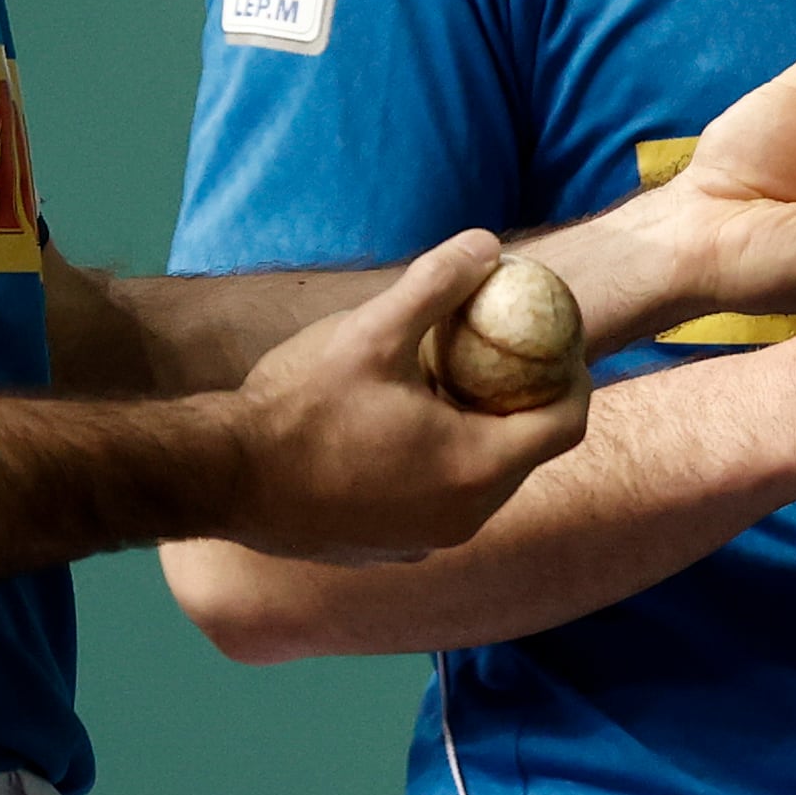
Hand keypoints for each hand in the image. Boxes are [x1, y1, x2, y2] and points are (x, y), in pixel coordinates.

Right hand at [214, 235, 590, 561]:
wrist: (223, 479)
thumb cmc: (297, 407)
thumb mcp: (371, 331)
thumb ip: (436, 283)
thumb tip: (487, 245)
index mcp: (475, 468)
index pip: (565, 424)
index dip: (572, 377)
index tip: (556, 341)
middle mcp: (464, 518)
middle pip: (529, 454)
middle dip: (528, 401)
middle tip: (506, 352)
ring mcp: (427, 541)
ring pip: (485, 481)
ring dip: (484, 433)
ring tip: (451, 383)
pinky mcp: (393, 549)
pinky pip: (444, 501)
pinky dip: (446, 464)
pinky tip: (406, 424)